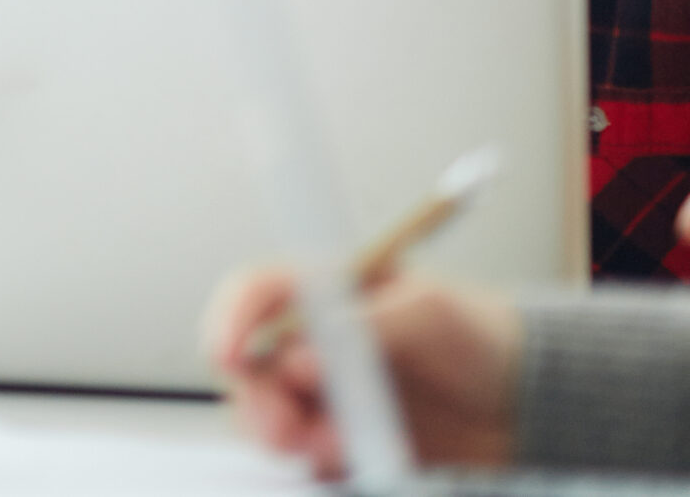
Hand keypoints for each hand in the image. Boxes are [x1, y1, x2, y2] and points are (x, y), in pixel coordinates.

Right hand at [206, 267, 519, 476]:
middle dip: (256, 398)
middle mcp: (314, 343)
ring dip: (288, 436)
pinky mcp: (344, 443)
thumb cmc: (482, 337)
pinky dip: (318, 464)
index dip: (230, 319)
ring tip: (336, 447)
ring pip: (269, 416)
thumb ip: (367, 324)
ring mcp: (326, 396)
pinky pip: (308, 459)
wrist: (531, 406)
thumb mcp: (432, 311)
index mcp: (325, 293)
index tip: (227, 355)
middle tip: (283, 429)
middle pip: (250, 365)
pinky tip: (351, 460)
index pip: (254, 294)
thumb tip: (302, 357)